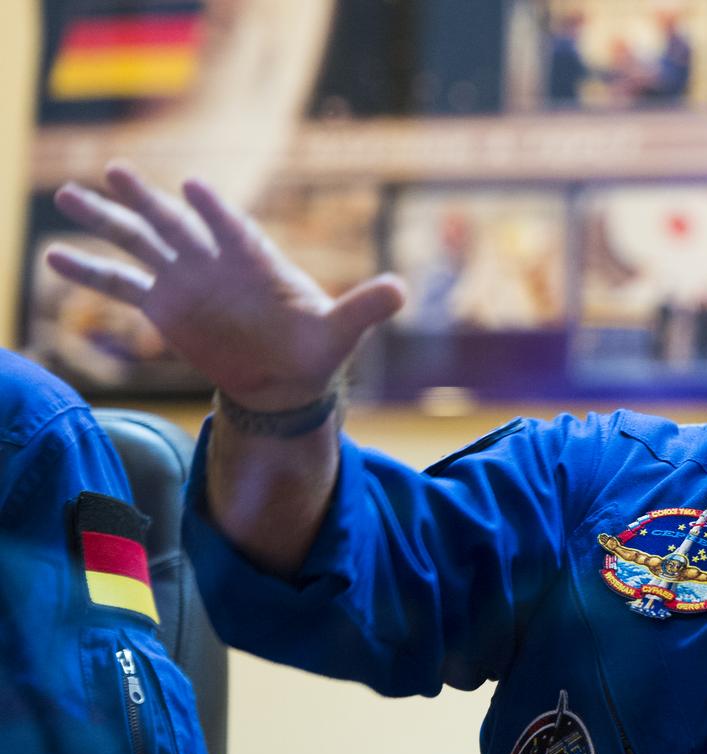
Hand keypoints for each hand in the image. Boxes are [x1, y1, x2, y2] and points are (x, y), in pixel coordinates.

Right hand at [46, 162, 405, 409]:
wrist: (286, 382)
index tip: (193, 190)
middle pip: (176, 224)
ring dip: (107, 221)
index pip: (234, 229)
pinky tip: (55, 258)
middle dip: (145, 199)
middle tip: (113, 168)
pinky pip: (123, 287)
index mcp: (257, 260)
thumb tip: (403, 290)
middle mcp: (216, 263)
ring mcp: (187, 282)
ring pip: (141, 244)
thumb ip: (367, 306)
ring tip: (67, 195)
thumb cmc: (316, 351)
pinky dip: (91, 274)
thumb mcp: (344, 330)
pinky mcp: (166, 309)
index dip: (216, 211)